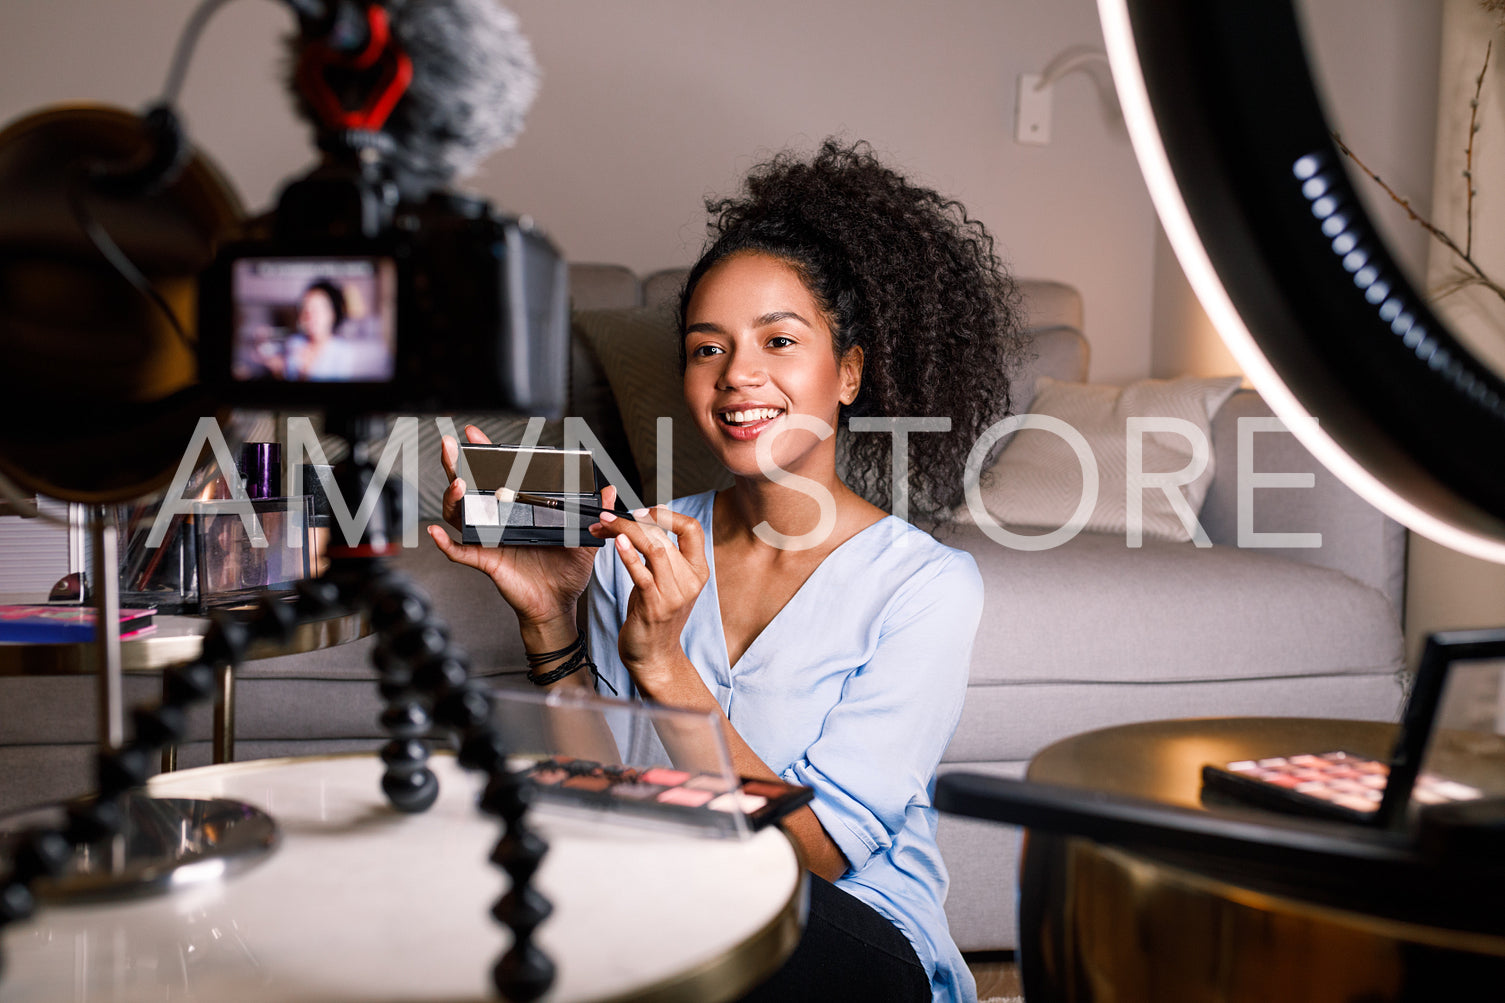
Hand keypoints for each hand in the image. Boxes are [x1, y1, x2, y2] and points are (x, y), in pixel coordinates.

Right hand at [428, 425, 603, 635]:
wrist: (559, 605)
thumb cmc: (566, 574)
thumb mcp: (585, 540)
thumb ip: (596, 513)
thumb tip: (609, 490)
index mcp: (518, 511)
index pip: (497, 478)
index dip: (484, 456)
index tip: (474, 436)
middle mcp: (498, 522)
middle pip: (469, 490)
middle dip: (455, 465)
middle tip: (450, 446)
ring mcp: (490, 540)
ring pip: (460, 516)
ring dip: (453, 499)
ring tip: (458, 485)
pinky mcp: (487, 561)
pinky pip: (461, 553)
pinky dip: (446, 544)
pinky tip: (436, 533)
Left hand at [591, 506, 709, 687]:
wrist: (655, 657)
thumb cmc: (656, 617)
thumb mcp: (666, 581)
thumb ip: (661, 554)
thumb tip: (643, 522)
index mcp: (697, 570)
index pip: (692, 528)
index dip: (667, 514)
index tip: (641, 510)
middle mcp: (690, 580)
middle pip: (664, 535)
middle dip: (631, 521)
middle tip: (606, 517)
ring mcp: (674, 594)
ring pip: (653, 548)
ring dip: (625, 532)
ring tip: (604, 524)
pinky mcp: (655, 606)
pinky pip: (642, 574)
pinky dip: (629, 555)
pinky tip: (616, 543)